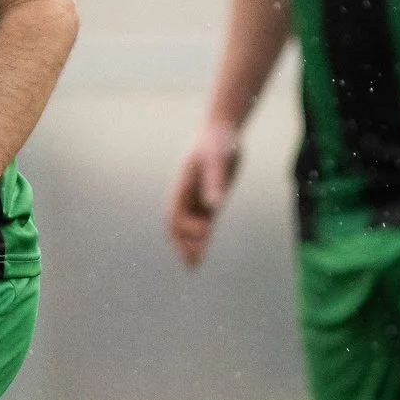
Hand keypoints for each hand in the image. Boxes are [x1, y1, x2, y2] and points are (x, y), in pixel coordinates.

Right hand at [167, 122, 242, 267]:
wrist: (222, 132)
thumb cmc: (217, 142)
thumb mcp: (217, 160)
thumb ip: (214, 182)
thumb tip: (215, 205)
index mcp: (182, 186)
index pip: (177, 213)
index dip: (186, 228)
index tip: (206, 232)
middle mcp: (186, 195)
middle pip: (177, 225)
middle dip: (181, 244)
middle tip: (190, 264)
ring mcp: (196, 198)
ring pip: (189, 227)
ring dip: (190, 245)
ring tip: (193, 266)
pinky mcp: (209, 200)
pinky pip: (202, 223)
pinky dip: (201, 238)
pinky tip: (203, 251)